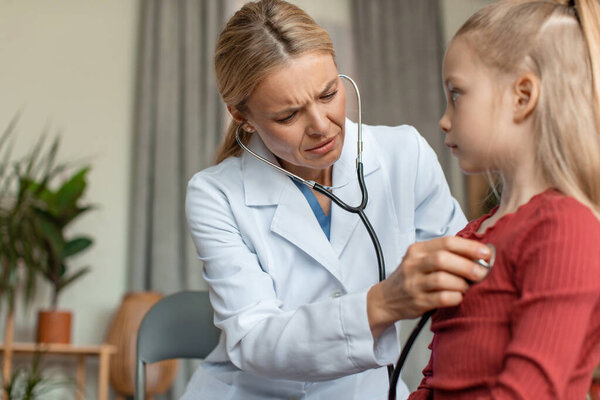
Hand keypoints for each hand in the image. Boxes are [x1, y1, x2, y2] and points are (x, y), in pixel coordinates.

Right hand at [367, 236, 491, 337]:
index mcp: (418, 250)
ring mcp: (413, 283)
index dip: (469, 247)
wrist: (386, 299)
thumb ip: (445, 254)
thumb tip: (479, 254)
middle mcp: (413, 264)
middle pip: (444, 259)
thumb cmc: (412, 278)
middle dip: (468, 266)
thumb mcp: (422, 260)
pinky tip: (458, 297)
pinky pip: (441, 298)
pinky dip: (455, 297)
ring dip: (462, 283)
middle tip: (482, 273)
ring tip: (467, 286)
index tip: (486, 253)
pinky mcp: (417, 301)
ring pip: (443, 279)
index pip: (446, 242)